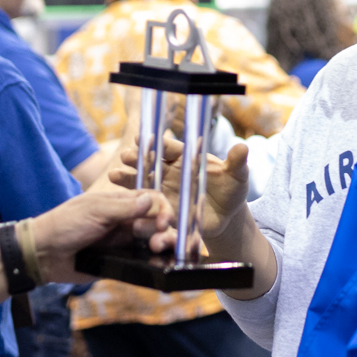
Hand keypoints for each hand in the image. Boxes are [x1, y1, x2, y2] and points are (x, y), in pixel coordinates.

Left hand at [29, 188, 178, 281]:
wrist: (42, 254)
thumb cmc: (65, 225)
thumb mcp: (95, 211)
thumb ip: (125, 207)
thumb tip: (152, 201)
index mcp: (121, 204)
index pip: (154, 201)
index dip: (165, 210)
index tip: (163, 223)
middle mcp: (127, 222)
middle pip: (159, 224)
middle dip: (166, 232)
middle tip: (158, 243)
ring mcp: (124, 243)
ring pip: (155, 244)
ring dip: (165, 247)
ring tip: (159, 253)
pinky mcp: (121, 263)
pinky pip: (144, 263)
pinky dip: (156, 265)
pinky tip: (161, 267)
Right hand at [110, 130, 251, 241]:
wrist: (226, 218)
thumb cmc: (231, 191)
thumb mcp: (237, 176)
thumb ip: (237, 163)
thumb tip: (242, 147)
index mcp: (187, 158)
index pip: (170, 147)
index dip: (157, 143)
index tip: (142, 138)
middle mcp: (172, 172)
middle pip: (152, 162)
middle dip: (138, 159)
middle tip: (125, 157)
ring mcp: (165, 190)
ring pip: (144, 182)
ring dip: (129, 178)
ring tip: (114, 175)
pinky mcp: (163, 210)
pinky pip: (148, 206)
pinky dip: (137, 206)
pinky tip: (125, 206)